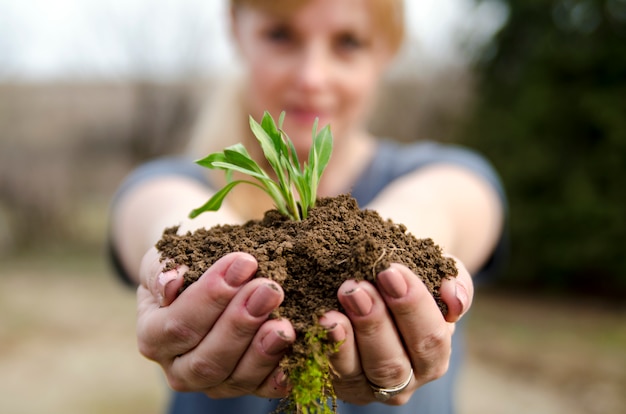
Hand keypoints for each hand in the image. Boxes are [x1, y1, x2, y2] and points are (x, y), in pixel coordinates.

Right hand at [136, 247, 295, 398]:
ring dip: (263, 351)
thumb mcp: (165, 256)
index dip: (211, 297)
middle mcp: (179, 369)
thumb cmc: (185, 262)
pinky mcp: (247, 386)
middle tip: (269, 290)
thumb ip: (161, 268)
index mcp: (154, 336)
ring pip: (236, 379)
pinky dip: (283, 373)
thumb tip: (172, 282)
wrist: (205, 274)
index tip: (244, 263)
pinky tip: (299, 352)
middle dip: (240, 324)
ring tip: (285, 324)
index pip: (180, 325)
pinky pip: (264, 388)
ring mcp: (214, 383)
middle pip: (207, 360)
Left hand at [318, 257, 472, 404]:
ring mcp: (365, 385)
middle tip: (355, 288)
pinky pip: (322, 372)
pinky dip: (316, 351)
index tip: (390, 270)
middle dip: (374, 324)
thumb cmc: (411, 272)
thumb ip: (454, 284)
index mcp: (433, 356)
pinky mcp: (333, 382)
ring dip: (343, 341)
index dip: (412, 306)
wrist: (379, 272)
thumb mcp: (437, 271)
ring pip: (357, 372)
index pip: (429, 338)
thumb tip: (454, 299)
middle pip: (392, 362)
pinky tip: (310, 326)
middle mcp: (403, 379)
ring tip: (330, 310)